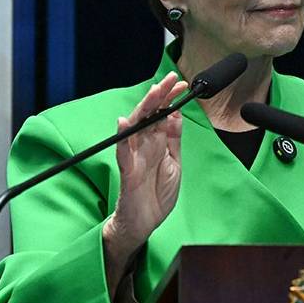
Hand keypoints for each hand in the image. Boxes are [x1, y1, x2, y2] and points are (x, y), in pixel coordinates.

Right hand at [104, 72, 187, 250]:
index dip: (171, 98)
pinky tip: (123, 122)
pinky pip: (122, 151)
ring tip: (153, 93)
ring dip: (144, 108)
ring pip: (136, 126)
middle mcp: (144, 145)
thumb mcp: (174, 163)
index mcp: (157, 143)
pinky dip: (122, 136)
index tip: (182, 84)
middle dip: (160, 95)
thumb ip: (174, 140)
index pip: (163, 114)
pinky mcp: (127, 171)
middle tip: (172, 79)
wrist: (144, 223)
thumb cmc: (156, 194)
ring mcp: (134, 156)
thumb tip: (177, 115)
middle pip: (150, 114)